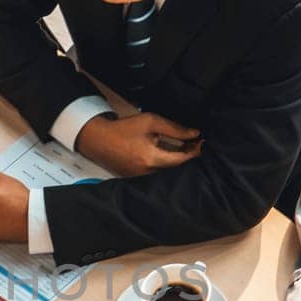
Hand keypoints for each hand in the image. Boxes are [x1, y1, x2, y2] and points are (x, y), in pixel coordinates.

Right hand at [75, 112, 201, 176]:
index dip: (194, 152)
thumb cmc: (124, 128)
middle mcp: (147, 173)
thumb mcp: (150, 122)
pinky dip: (162, 164)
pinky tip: (165, 154)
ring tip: (183, 147)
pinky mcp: (134, 178)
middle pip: (174, 167)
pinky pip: (154, 173)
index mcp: (152, 159)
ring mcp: (140, 178)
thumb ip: (174, 129)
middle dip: (186, 156)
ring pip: (165, 171)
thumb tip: (195, 133)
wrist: (98, 139)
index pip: (181, 159)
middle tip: (195, 144)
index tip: (202, 143)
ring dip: (174, 160)